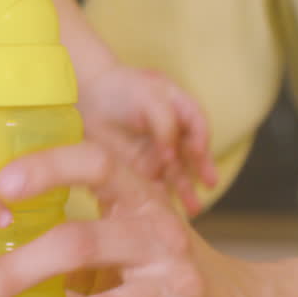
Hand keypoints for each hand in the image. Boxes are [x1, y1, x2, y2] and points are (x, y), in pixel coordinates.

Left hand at [79, 65, 216, 214]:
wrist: (87, 96)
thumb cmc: (120, 88)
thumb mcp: (147, 96)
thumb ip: (165, 122)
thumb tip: (171, 154)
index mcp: (181, 110)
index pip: (198, 127)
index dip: (200, 139)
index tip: (196, 152)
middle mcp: (174, 134)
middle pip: (192, 155)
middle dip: (202, 170)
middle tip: (209, 184)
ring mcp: (157, 152)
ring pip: (176, 174)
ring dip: (186, 190)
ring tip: (194, 208)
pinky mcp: (141, 167)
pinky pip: (155, 183)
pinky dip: (160, 196)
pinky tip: (164, 208)